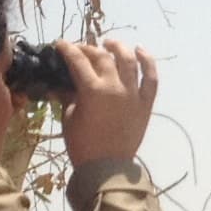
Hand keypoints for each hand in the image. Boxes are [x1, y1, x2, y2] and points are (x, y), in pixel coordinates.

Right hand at [57, 36, 158, 162]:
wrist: (107, 168)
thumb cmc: (83, 145)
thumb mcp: (69, 118)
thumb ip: (68, 97)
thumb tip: (62, 84)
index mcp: (92, 90)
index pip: (78, 61)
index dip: (67, 49)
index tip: (60, 44)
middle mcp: (114, 86)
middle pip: (102, 57)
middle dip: (89, 49)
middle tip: (80, 50)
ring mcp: (133, 94)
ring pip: (128, 61)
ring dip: (118, 48)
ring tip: (109, 43)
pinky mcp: (146, 103)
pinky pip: (151, 78)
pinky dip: (148, 62)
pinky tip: (140, 50)